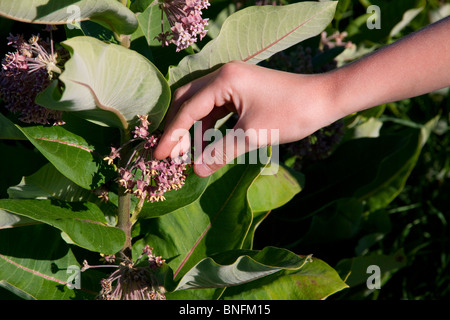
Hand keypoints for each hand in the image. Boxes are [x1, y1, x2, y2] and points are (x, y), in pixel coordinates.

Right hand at [153, 61, 340, 176]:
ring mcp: (233, 81)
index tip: (159, 156)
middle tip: (169, 155)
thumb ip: (221, 153)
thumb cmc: (291, 113)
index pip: (188, 109)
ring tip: (188, 156)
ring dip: (194, 131)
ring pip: (202, 107)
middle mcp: (224, 74)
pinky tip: (208, 146)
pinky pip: (217, 109)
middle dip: (177, 129)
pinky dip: (210, 128)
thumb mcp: (252, 136)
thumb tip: (197, 171)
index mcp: (223, 79)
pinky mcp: (241, 91)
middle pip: (188, 102)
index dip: (172, 135)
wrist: (324, 99)